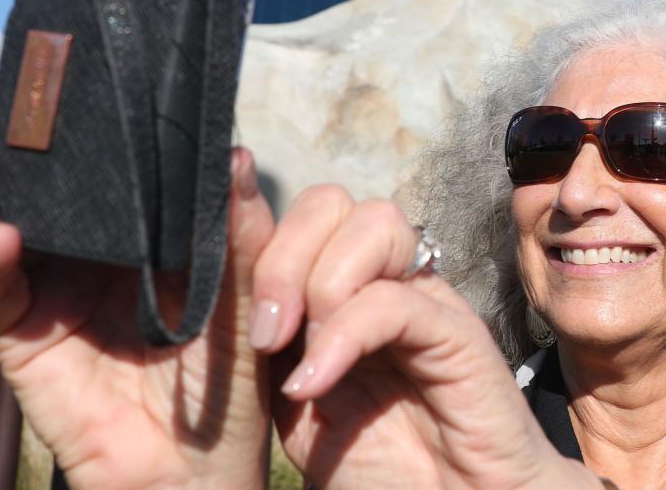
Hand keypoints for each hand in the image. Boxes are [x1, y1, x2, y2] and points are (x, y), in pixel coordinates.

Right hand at [0, 93, 274, 489]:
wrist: (200, 458)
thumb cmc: (231, 367)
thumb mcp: (248, 287)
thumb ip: (239, 226)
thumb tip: (232, 149)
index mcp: (137, 228)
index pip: (96, 163)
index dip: (69, 123)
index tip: (54, 78)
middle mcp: (85, 248)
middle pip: (29, 182)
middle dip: (3, 141)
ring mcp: (47, 288)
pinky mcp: (23, 335)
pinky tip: (0, 238)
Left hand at [252, 186, 599, 488]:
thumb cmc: (376, 464)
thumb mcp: (294, 399)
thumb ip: (269, 341)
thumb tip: (209, 286)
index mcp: (345, 287)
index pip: (302, 212)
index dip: (256, 242)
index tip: (226, 313)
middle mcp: (386, 279)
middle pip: (332, 202)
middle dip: (281, 257)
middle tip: (264, 335)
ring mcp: (425, 299)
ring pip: (374, 225)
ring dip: (318, 283)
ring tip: (294, 355)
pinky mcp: (457, 334)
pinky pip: (395, 301)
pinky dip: (344, 335)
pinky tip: (314, 384)